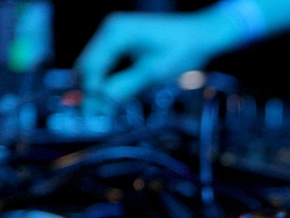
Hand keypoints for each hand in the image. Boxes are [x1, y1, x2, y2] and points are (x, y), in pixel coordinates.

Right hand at [75, 8, 242, 102]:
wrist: (200, 36)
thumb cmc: (181, 49)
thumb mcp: (153, 73)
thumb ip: (125, 87)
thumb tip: (101, 104)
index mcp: (116, 33)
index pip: (92, 66)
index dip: (90, 92)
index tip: (92, 115)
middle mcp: (110, 29)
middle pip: (89, 65)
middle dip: (91, 90)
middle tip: (94, 116)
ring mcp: (115, 34)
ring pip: (96, 66)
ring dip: (99, 86)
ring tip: (103, 109)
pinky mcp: (122, 42)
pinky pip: (108, 64)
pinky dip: (108, 80)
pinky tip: (112, 95)